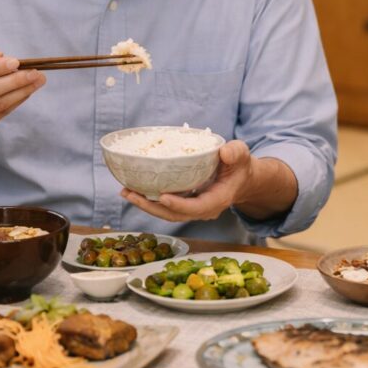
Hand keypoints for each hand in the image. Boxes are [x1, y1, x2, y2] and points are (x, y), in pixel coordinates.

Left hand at [121, 140, 254, 221]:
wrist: (241, 178)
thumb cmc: (239, 165)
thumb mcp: (241, 154)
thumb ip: (235, 152)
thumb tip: (224, 152)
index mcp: (217, 200)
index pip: (197, 208)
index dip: (179, 205)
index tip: (163, 196)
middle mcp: (203, 209)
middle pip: (175, 215)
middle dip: (152, 207)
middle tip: (130, 194)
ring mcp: (193, 209)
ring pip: (167, 213)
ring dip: (146, 205)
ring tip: (126, 192)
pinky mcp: (185, 204)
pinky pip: (166, 207)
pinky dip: (150, 200)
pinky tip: (133, 190)